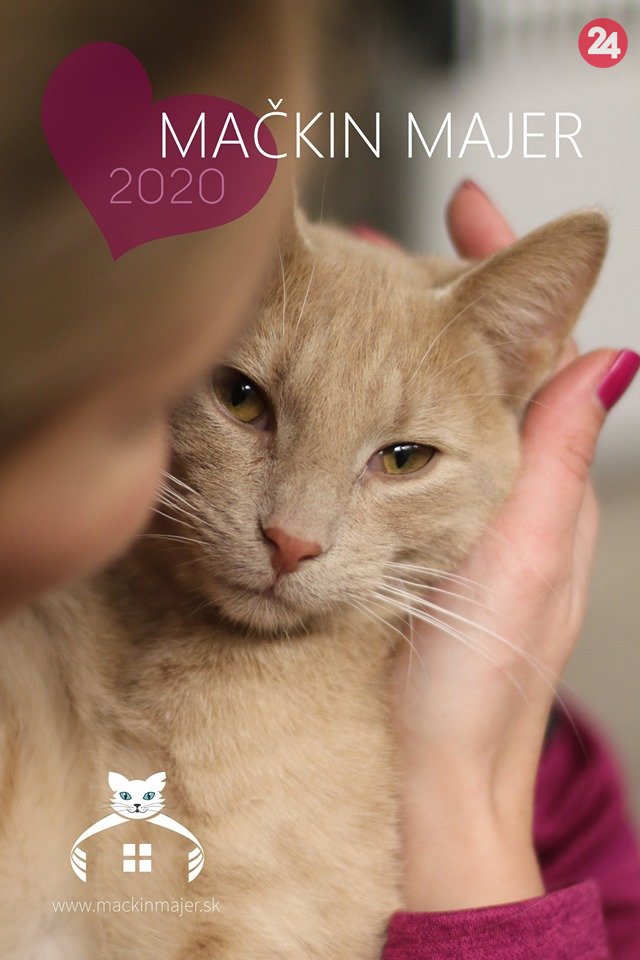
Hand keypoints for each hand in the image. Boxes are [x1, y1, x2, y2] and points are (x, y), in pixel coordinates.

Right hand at [393, 180, 639, 910]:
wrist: (431, 775)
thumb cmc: (481, 687)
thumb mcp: (524, 561)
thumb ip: (556, 458)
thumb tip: (616, 354)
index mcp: (546, 480)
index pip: (535, 342)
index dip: (507, 266)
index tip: (465, 200)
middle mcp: (506, 485)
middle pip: (480, 356)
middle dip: (437, 287)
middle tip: (382, 238)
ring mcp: (451, 508)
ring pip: (433, 397)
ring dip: (398, 335)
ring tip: (354, 283)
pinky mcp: (405, 536)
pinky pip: (393, 444)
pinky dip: (369, 395)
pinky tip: (332, 376)